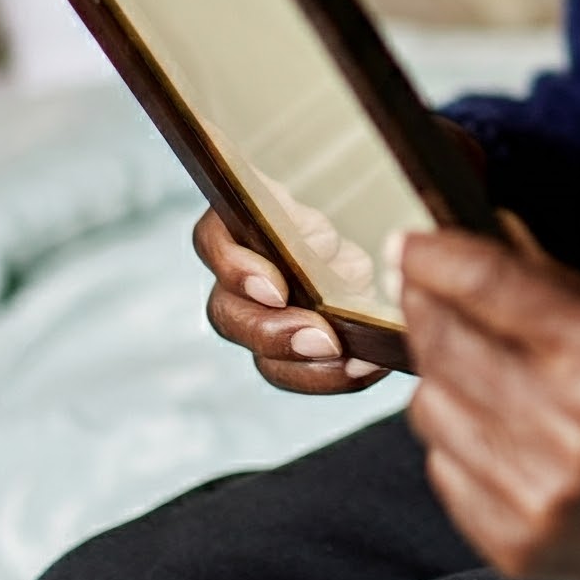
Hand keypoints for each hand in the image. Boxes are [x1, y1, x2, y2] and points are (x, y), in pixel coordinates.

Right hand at [194, 208, 388, 392]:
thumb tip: (319, 247)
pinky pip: (301, 373)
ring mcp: (264, 318)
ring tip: (351, 362)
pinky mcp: (293, 348)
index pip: (213, 243)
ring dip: (305, 367)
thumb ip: (308, 222)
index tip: (277, 290)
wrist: (363, 239)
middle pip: (230, 315)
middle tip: (322, 340)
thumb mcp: (322, 203)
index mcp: (237, 225)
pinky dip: (333, 376)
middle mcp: (239, 278)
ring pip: (262, 355)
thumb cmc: (334, 210)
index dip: (238, 271)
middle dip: (273, 334)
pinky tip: (366, 367)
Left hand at [400, 215, 579, 579]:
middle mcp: (567, 429)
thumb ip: (565, 289)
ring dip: (448, 376)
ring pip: (430, 408)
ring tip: (490, 367)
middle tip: (431, 287)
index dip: (435, 254)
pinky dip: (464, 440)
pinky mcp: (516, 548)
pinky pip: (445, 470)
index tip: (411, 240)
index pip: (486, 285)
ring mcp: (536, 496)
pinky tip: (509, 430)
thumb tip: (491, 239)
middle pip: (442, 343)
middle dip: (430, 305)